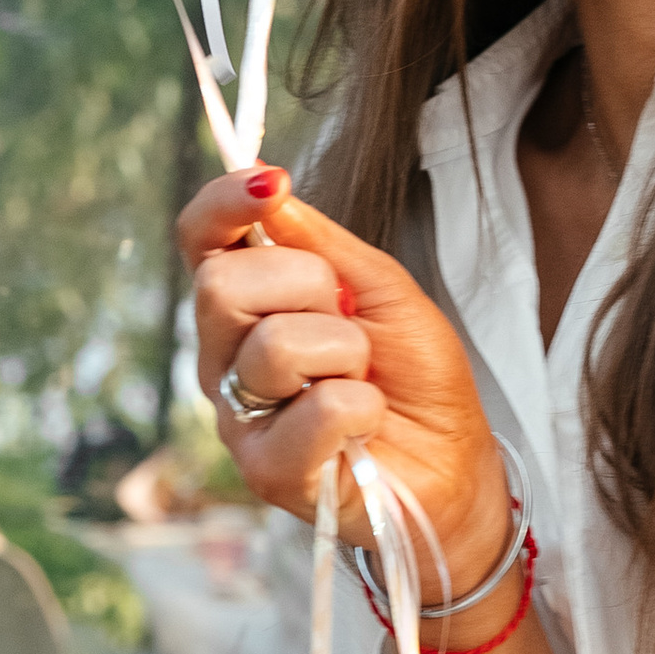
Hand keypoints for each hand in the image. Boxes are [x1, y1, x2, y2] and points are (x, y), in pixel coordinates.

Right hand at [178, 169, 508, 585]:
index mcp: (248, 307)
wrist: (453, 461)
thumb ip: (322, 243)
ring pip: (275, 346)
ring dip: (346, 353)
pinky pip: (319, 409)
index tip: (270, 183)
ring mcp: (241, 416)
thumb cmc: (416, 377)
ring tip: (362, 380)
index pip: (201, 242)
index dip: (223, 203)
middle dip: (306, 284)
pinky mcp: (267, 471)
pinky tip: (365, 425)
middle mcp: (227, 359)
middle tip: (347, 319)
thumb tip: (268, 184)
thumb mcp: (382, 289)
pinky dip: (364, 408)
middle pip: (222, 285)